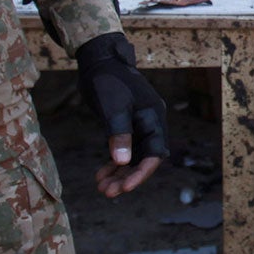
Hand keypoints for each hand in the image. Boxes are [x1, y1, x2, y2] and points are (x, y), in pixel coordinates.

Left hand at [74, 31, 167, 198]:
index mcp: (153, 118)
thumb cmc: (108, 80)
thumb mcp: (113, 107)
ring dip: (118, 173)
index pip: (154, 153)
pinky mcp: (124, 125)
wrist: (99, 60)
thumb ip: (119, 134)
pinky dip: (113, 162)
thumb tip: (122, 161)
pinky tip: (101, 174)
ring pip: (132, 157)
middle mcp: (149, 124)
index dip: (141, 173)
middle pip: (143, 158)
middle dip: (127, 177)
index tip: (125, 188)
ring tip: (102, 188)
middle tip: (108, 193)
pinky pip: (122, 149)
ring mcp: (137, 125)